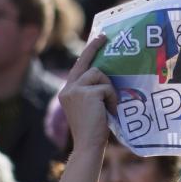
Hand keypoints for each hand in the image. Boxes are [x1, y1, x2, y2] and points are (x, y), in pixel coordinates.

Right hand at [59, 35, 119, 157]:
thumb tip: (108, 75)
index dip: (87, 53)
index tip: (96, 40)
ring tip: (110, 106)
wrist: (88, 145)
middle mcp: (68, 88)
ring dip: (109, 89)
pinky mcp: (86, 93)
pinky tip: (110, 111)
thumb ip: (92, 92)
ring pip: (99, 75)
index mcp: (67, 91)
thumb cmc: (94, 130)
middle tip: (105, 36)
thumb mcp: (90, 107)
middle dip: (94, 46)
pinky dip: (112, 98)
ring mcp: (75, 90)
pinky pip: (106, 87)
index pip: (78, 67)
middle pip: (84, 61)